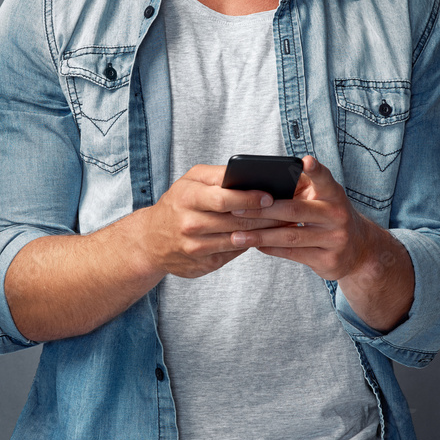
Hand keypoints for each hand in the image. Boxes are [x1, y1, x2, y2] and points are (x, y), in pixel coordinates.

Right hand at [141, 164, 288, 278]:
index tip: (270, 196)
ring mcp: (195, 247)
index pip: (223, 198)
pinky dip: (250, 244)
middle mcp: (189, 224)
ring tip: (284, 223)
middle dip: (265, 215)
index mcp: (187, 198)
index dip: (249, 198)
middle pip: (235, 221)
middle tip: (288, 210)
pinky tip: (264, 237)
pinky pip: (233, 253)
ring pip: (238, 239)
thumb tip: (251, 175)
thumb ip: (218, 175)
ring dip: (264, 231)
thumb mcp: (190, 181)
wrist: (150, 240)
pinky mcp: (203, 264)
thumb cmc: (177, 203)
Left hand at [227, 155, 414, 330]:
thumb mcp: (324, 199)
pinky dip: (271, 249)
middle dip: (263, 210)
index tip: (305, 160)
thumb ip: (301, 188)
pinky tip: (255, 245)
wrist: (360, 250)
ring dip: (260, 236)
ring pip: (290, 236)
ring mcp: (335, 239)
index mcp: (334, 194)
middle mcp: (337, 215)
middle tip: (236, 208)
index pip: (324, 179)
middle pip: (295, 211)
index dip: (316, 170)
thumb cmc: (330, 216)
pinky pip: (293, 253)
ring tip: (237, 235)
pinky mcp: (328, 260)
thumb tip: (261, 181)